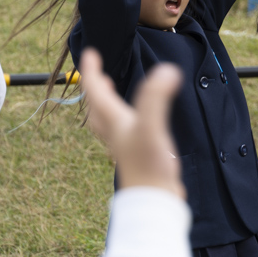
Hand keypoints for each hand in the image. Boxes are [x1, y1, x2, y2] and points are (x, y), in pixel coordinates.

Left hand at [79, 48, 184, 198]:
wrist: (154, 202)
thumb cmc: (149, 167)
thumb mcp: (152, 127)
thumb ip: (156, 98)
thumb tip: (167, 70)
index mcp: (115, 122)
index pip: (96, 92)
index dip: (91, 71)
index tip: (90, 53)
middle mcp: (116, 133)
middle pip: (97, 108)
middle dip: (95, 88)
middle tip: (97, 74)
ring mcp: (125, 146)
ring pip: (107, 121)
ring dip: (105, 106)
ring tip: (110, 96)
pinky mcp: (138, 157)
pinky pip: (124, 133)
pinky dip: (124, 121)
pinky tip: (137, 125)